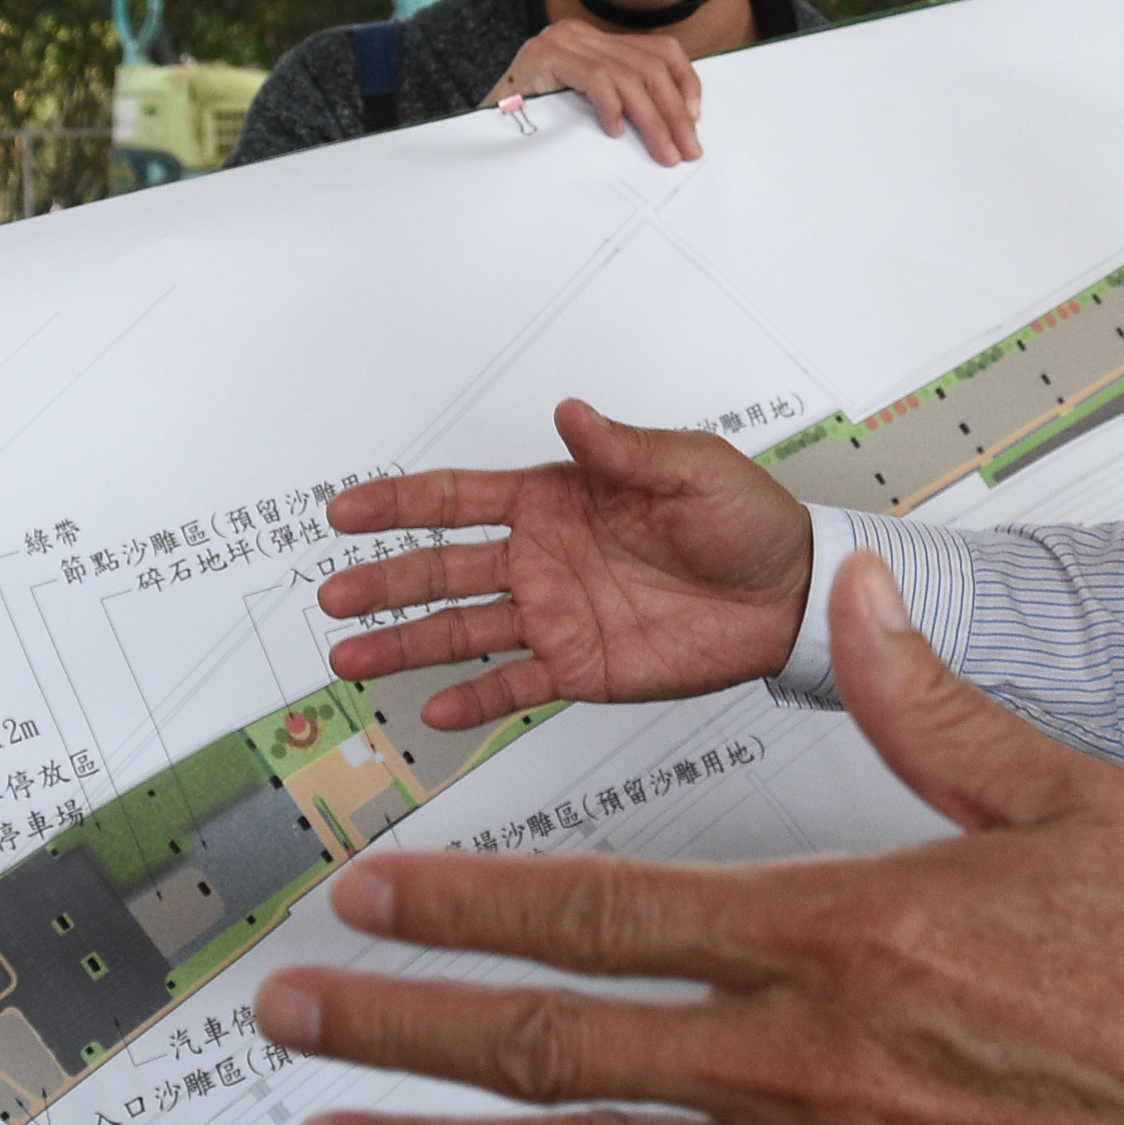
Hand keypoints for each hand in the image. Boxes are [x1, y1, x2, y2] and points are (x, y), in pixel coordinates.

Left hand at [256, 551, 1123, 1124]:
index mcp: (836, 934)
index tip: (369, 893)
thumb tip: (856, 600)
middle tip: (285, 1019)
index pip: (602, 911)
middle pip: (552, 1042)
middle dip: (400, 1024)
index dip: (467, 903)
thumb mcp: (1068, 799)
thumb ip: (937, 707)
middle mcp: (796, 1065)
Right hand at [320, 399, 812, 731]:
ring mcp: (554, 616)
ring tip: (350, 660)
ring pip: (462, 632)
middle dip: (384, 581)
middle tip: (332, 598)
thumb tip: (572, 414)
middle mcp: (541, 558)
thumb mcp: (691, 469)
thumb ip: (624, 450)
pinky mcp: (580, 667)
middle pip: (442, 569)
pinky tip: (433, 710)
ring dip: (405, 643)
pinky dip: (474, 699)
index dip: (398, 503)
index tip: (345, 511)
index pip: (458, 499)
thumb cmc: (746, 520)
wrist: (790, 596)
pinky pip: (514, 685)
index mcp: (556, 499)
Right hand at [488, 20, 711, 164]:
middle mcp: (579, 33)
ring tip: (663, 152)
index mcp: (595, 39)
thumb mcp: (588, 106)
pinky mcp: (544, 57)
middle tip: (688, 149)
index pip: (659, 49)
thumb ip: (623, 99)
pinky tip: (615, 132)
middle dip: (674, 111)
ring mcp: (560, 41)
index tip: (695, 119)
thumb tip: (677, 124)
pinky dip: (612, 107)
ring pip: (628, 76)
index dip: (686, 82)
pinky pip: (596, 78)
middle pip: (648, 65)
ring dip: (652, 120)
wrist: (480, 126)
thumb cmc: (534, 123)